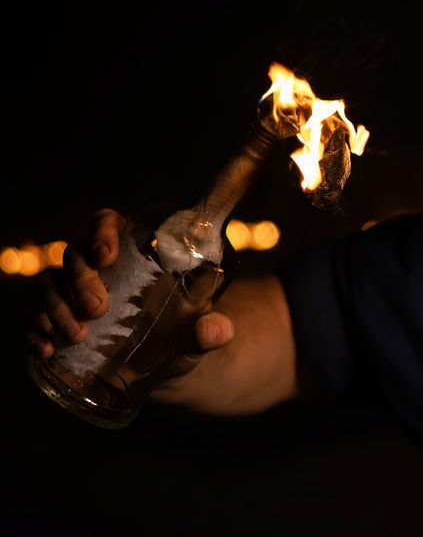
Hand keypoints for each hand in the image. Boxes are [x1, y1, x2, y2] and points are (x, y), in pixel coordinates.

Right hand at [24, 209, 235, 362]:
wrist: (165, 371)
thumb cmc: (183, 335)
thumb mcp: (200, 333)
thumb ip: (213, 330)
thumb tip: (217, 331)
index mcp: (134, 252)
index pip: (107, 222)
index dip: (102, 230)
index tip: (106, 255)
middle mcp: (98, 268)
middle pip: (75, 254)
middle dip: (80, 278)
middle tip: (97, 308)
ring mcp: (73, 295)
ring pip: (51, 284)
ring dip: (57, 307)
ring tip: (79, 336)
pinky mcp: (58, 325)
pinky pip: (34, 319)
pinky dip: (35, 332)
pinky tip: (47, 349)